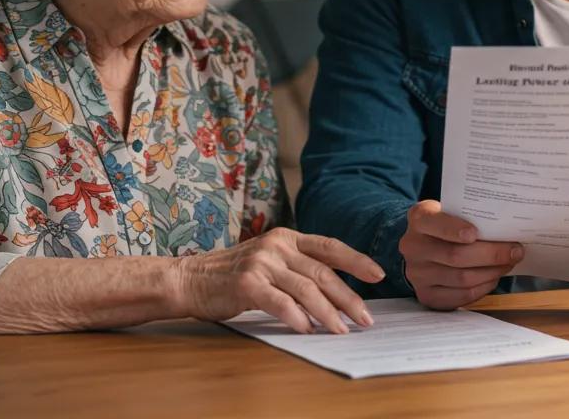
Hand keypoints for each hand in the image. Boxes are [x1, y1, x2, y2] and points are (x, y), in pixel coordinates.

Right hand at [174, 227, 384, 333]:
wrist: (190, 279)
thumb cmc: (233, 275)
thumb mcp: (270, 261)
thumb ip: (298, 268)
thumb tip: (336, 293)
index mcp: (287, 237)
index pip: (330, 247)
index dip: (356, 261)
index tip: (378, 275)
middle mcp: (277, 245)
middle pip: (323, 273)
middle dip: (348, 298)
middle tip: (365, 319)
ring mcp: (261, 262)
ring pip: (306, 289)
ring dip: (327, 313)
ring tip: (341, 330)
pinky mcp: (246, 282)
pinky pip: (279, 301)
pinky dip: (296, 317)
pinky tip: (307, 330)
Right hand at [399, 200, 523, 309]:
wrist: (423, 247)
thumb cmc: (447, 225)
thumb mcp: (451, 211)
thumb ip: (470, 215)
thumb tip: (507, 226)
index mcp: (419, 219)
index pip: (435, 223)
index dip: (454, 229)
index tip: (475, 233)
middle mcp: (413, 247)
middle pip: (455, 255)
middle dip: (491, 255)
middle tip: (515, 251)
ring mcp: (417, 274)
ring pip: (462, 278)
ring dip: (491, 272)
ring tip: (508, 264)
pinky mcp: (427, 295)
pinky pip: (461, 295)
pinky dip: (483, 287)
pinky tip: (494, 277)